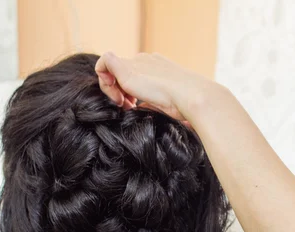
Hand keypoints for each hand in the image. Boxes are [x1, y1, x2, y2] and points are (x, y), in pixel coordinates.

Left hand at [95, 52, 211, 120]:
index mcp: (156, 67)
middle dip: (119, 92)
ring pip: (111, 70)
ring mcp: (136, 62)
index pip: (133, 74)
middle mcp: (145, 61)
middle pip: (120, 72)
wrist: (191, 96)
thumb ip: (149, 102)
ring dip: (112, 90)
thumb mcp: (163, 102)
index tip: (134, 106)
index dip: (128, 92)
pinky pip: (104, 62)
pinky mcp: (126, 67)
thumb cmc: (184, 105)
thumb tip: (140, 108)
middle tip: (128, 107)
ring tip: (125, 105)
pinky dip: (103, 78)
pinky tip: (116, 95)